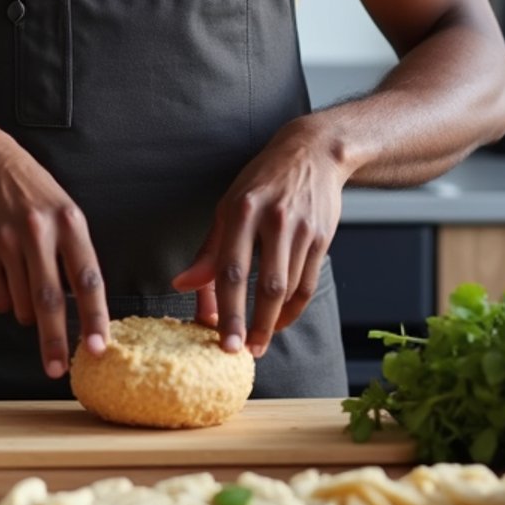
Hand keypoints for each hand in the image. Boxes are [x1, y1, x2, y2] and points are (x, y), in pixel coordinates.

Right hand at [0, 122, 109, 379]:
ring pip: (20, 304)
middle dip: (55, 341)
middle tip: (58, 370)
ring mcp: (7, 241)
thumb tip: (81, 305)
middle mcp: (39, 232)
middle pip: (49, 300)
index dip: (94, 317)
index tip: (98, 347)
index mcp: (69, 222)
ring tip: (26, 286)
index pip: (87, 278)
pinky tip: (4, 275)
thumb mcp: (63, 209)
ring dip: (27, 314)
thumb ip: (73, 252)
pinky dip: (3, 301)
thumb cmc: (32, 191)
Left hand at [171, 119, 347, 358]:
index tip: (221, 340)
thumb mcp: (229, 205)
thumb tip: (182, 284)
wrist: (314, 152)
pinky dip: (293, 309)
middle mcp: (273, 219)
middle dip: (254, 324)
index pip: (231, 268)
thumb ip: (208, 249)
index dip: (226, 309)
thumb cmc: (263, 181)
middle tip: (243, 353)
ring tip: (258, 341)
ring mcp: (301, 230)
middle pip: (265, 285)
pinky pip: (307, 284)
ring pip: (288, 288)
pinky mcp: (322, 238)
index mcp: (242, 209)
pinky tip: (278, 320)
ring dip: (272, 321)